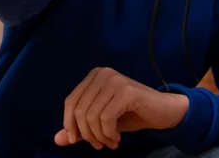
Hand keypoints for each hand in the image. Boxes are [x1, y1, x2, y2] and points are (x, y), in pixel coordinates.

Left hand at [54, 67, 189, 149]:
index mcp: (94, 76)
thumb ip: (79, 129)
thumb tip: (57, 139)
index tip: (77, 141)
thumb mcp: (100, 122)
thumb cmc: (130, 114)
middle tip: (99, 145)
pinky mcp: (127, 91)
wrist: (162, 111)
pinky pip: (106, 118)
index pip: (70, 102)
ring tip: (110, 142)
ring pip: (92, 116)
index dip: (69, 125)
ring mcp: (115, 80)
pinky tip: (116, 137)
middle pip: (80, 111)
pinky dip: (109, 134)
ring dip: (99, 136)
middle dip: (87, 134)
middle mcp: (103, 74)